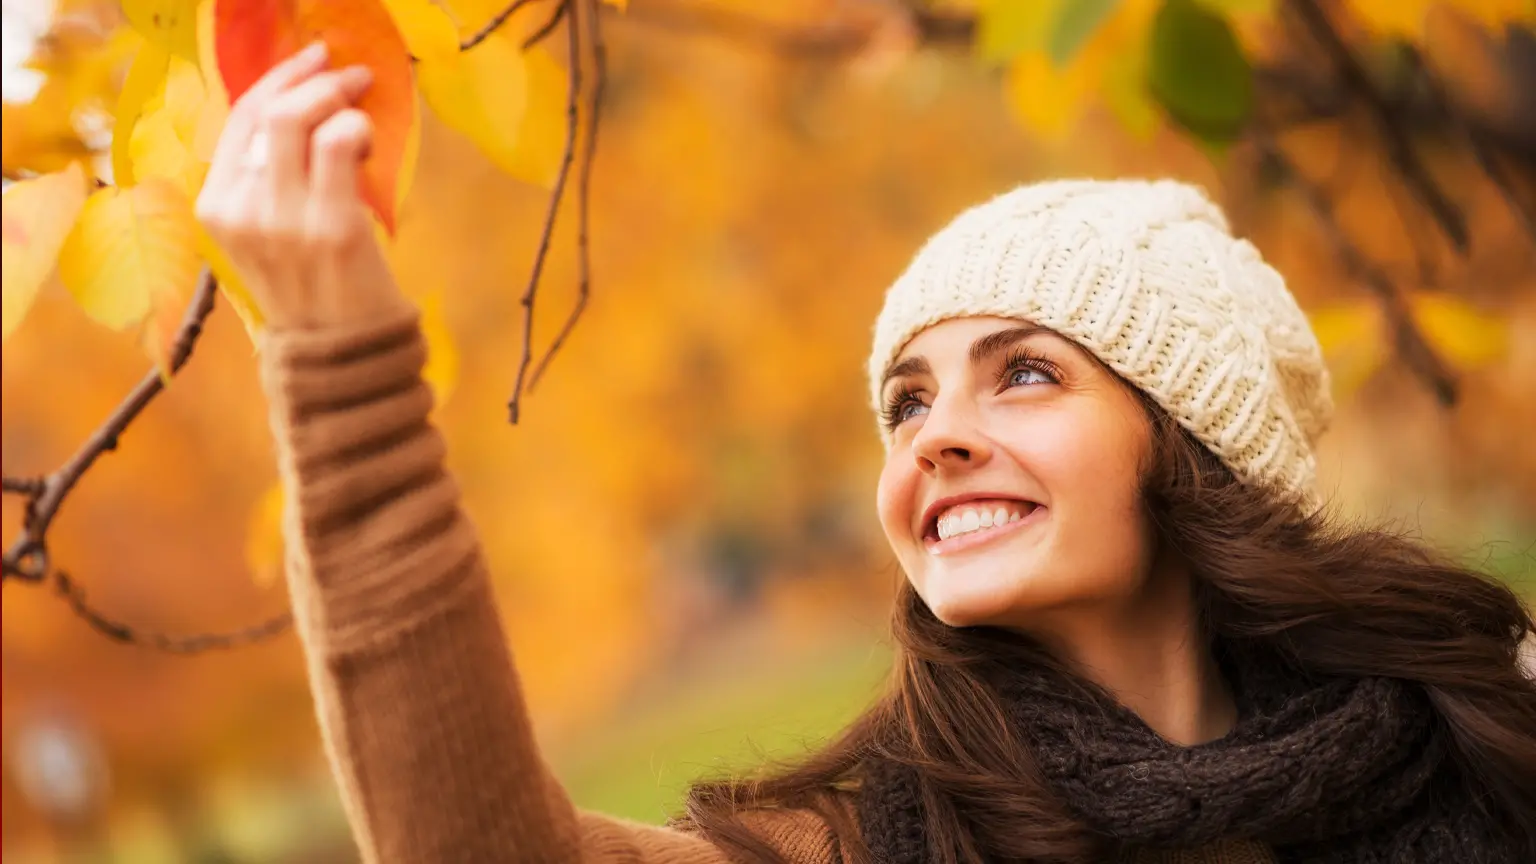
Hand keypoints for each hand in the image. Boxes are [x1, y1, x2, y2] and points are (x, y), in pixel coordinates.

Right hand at [196, 41, 412, 329]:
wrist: (339, 357)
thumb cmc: (313, 291)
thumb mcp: (268, 235)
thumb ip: (269, 181)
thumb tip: (303, 111)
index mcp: (215, 208)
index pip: (238, 120)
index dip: (277, 79)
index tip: (312, 60)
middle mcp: (240, 210)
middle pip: (268, 111)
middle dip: (314, 78)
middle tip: (352, 74)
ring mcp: (282, 219)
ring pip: (299, 121)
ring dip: (338, 97)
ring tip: (364, 102)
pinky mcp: (331, 227)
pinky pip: (339, 145)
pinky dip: (358, 128)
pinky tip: (368, 140)